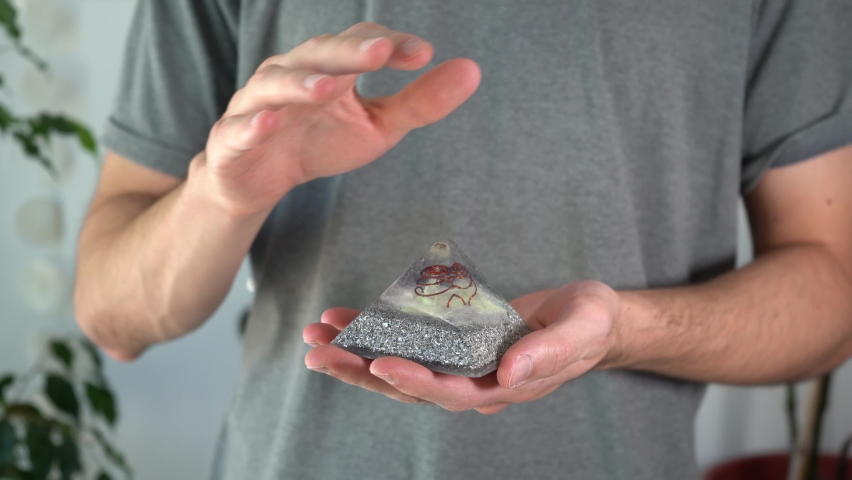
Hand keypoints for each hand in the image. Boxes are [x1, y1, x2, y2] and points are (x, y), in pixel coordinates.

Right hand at [188, 22, 480, 217]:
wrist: (259, 179)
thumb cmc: (321, 142)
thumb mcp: (378, 126)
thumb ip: (420, 102)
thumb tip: (472, 71)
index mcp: (331, 67)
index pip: (361, 43)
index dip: (390, 45)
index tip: (424, 55)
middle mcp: (292, 74)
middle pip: (319, 54)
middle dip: (348, 51)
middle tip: (379, 52)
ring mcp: (258, 103)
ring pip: (276, 84)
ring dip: (301, 83)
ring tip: (329, 88)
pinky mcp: (232, 137)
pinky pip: (241, 127)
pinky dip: (254, 124)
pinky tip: (271, 123)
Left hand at [303, 280, 621, 413]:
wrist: (588, 321)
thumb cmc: (589, 322)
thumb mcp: (580, 329)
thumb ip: (547, 353)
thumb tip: (507, 375)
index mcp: (503, 387)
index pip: (450, 393)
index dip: (415, 381)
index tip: (379, 363)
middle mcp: (474, 383)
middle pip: (410, 386)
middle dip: (362, 371)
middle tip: (320, 353)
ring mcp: (461, 367)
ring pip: (400, 369)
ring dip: (357, 355)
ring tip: (318, 336)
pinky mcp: (453, 346)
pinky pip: (408, 344)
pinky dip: (376, 333)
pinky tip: (346, 319)